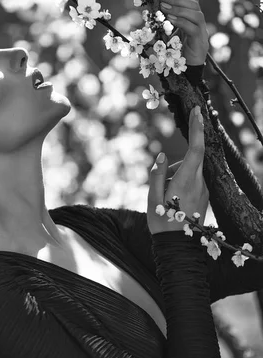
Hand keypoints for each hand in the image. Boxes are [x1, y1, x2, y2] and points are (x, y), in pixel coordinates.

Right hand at [147, 106, 208, 234]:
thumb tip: (161, 157)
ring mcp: (204, 189)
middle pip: (193, 157)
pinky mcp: (204, 195)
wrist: (178, 246)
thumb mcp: (152, 198)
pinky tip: (173, 199)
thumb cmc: (162, 222)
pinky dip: (182, 181)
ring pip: (191, 169)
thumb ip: (156, 175)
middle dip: (181, 153)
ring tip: (165, 196)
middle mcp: (198, 182)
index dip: (197, 128)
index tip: (197, 111)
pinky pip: (193, 179)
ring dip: (177, 173)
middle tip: (170, 162)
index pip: (196, 148)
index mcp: (185, 180)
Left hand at [159, 0, 208, 65]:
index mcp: (193, 18)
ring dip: (178, 8)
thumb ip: (163, 23)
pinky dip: (181, 22)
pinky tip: (170, 19)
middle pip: (194, 3)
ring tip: (163, 7)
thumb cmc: (176, 52)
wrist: (188, 71)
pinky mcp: (200, 42)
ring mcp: (202, 32)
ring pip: (196, 14)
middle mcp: (199, 22)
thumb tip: (149, 12)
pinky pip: (193, 28)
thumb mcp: (168, 34)